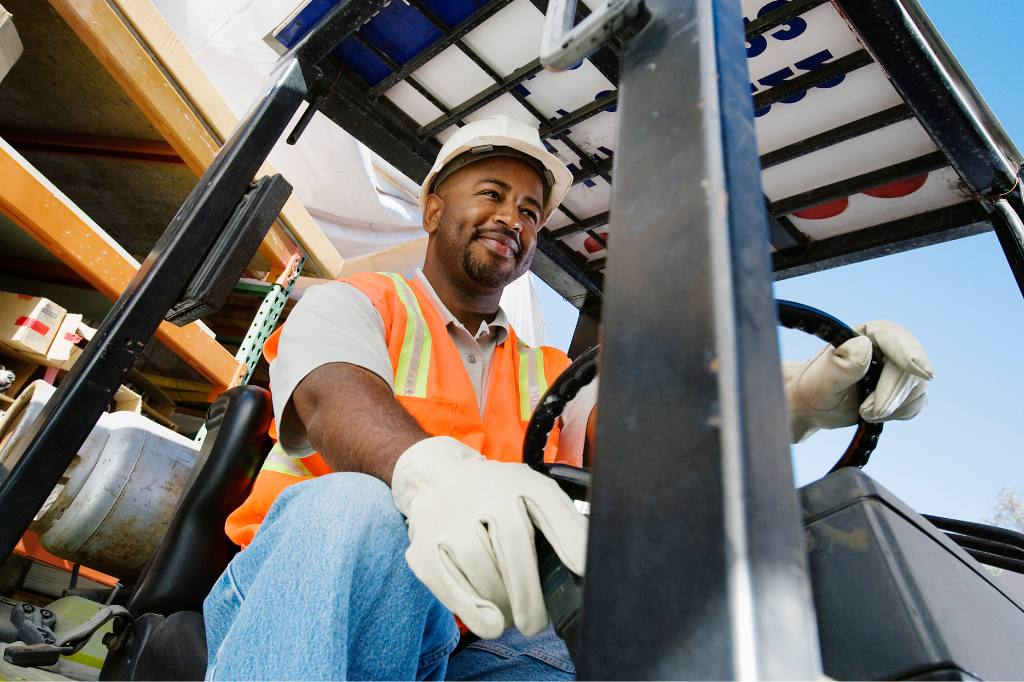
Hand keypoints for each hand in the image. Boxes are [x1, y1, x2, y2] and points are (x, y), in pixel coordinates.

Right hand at [391, 436, 586, 638]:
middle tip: (536, 623)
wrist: (437, 480)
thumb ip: (562, 524)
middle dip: (529, 593)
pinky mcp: (424, 547)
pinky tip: (490, 622)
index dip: (569, 538)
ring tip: (512, 616)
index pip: (548, 505)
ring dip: (503, 605)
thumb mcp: (533, 495)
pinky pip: (449, 586)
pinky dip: (473, 611)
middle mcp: (483, 493)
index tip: (584, 569)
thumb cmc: (497, 498)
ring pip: (483, 571)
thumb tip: (588, 565)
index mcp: (519, 482)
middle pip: (513, 547)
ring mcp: (450, 519)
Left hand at [783, 320, 933, 442]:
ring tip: (862, 411)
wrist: (814, 404)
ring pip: (917, 388)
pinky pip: (915, 403)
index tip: (923, 373)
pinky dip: (898, 413)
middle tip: (866, 412)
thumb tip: (866, 345)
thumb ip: (845, 365)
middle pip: (910, 368)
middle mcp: (887, 347)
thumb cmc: (815, 387)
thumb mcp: (824, 378)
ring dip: (892, 407)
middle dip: (892, 394)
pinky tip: (874, 413)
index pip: (894, 338)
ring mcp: (899, 368)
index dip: (910, 354)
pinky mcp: (904, 389)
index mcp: (866, 334)